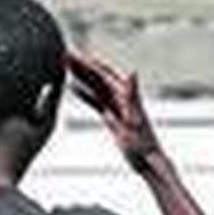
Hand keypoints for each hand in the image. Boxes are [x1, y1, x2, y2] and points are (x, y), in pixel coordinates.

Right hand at [68, 50, 160, 167]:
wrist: (147, 162)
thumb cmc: (144, 143)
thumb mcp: (135, 118)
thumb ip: (132, 94)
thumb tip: (132, 71)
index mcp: (127, 95)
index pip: (107, 74)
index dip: (93, 63)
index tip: (79, 52)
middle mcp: (122, 98)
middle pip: (99, 78)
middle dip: (83, 66)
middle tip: (65, 54)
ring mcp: (117, 107)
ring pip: (95, 88)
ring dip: (81, 76)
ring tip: (65, 65)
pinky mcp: (112, 117)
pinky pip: (96, 103)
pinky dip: (84, 94)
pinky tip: (72, 87)